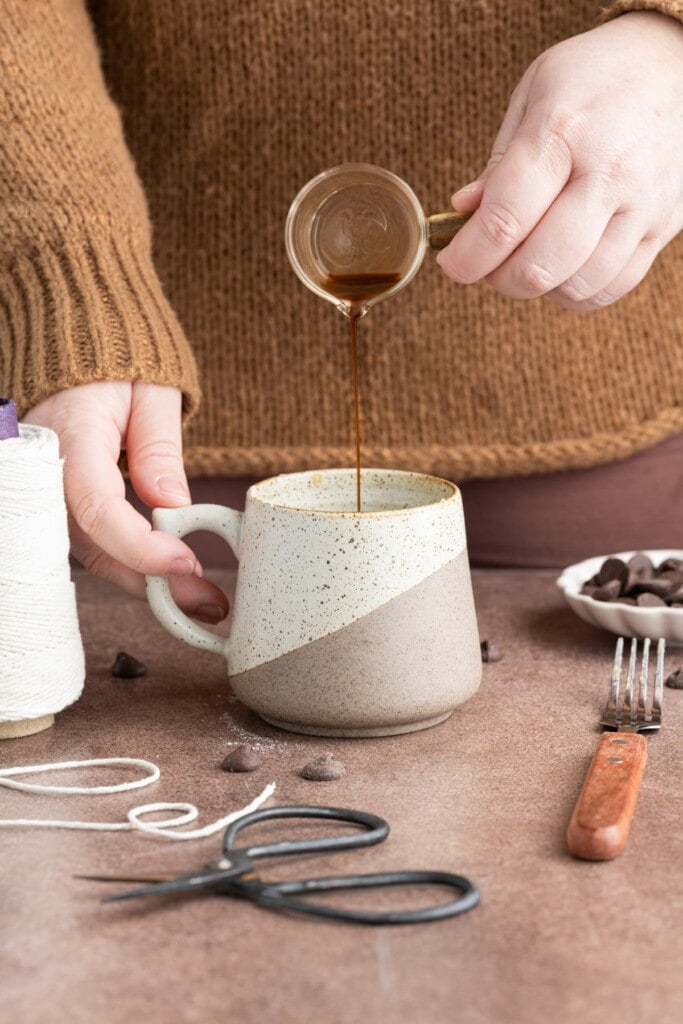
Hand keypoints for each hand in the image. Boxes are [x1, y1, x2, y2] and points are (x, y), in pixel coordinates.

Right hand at [24, 381, 229, 622]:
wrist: (78, 352)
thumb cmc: (116, 365)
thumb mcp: (150, 392)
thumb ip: (159, 447)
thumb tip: (172, 505)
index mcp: (71, 437)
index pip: (98, 507)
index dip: (141, 546)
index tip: (186, 563)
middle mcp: (49, 472)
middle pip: (92, 544)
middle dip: (150, 581)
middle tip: (203, 601)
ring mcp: (49, 491)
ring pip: (90, 553)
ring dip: (144, 582)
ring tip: (197, 599)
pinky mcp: (62, 502)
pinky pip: (91, 543)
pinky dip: (129, 565)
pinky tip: (169, 579)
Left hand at [437, 11, 682, 310]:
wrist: (676, 65)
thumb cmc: (596, 78)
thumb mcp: (535, 93)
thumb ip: (499, 161)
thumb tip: (463, 213)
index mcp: (563, 131)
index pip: (504, 220)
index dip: (467, 257)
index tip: (452, 264)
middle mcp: (607, 172)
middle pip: (539, 266)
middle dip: (498, 279)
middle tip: (489, 263)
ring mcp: (641, 204)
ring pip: (577, 286)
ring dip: (539, 287)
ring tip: (529, 259)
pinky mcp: (663, 225)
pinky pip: (613, 287)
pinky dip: (578, 291)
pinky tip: (564, 266)